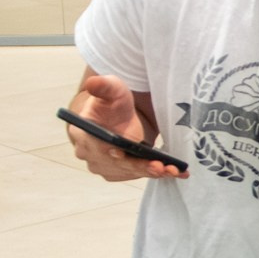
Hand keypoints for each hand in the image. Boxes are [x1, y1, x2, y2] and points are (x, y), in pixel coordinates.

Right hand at [66, 74, 183, 181]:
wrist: (119, 117)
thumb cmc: (113, 103)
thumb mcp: (111, 89)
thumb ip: (103, 86)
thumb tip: (93, 83)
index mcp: (82, 134)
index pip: (94, 146)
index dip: (107, 151)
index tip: (120, 153)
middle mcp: (89, 154)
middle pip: (115, 164)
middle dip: (138, 166)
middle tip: (159, 165)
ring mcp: (103, 166)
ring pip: (129, 172)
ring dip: (151, 172)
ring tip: (172, 169)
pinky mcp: (118, 173)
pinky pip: (138, 174)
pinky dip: (156, 173)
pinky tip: (175, 172)